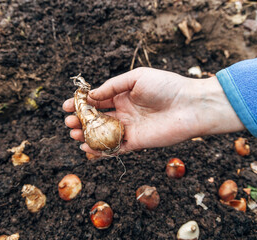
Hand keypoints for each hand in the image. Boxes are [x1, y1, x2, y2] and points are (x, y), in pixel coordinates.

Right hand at [63, 67, 243, 155]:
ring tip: (74, 133)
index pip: (97, 100)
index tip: (66, 106)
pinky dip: (101, 150)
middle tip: (68, 122)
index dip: (81, 103)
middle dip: (81, 120)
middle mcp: (125, 112)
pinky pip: (115, 148)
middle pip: (97, 118)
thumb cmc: (166, 86)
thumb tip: (90, 96)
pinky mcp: (137, 142)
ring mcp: (130, 128)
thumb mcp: (136, 78)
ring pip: (103, 134)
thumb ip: (112, 86)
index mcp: (124, 95)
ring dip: (87, 135)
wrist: (190, 106)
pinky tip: (87, 147)